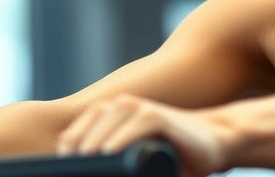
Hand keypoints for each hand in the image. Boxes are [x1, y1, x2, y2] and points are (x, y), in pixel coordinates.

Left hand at [57, 95, 230, 176]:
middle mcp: (124, 107)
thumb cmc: (174, 157)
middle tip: (70, 167)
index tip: (60, 167)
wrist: (213, 144)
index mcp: (112, 116)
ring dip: (94, 141)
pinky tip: (110, 151)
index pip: (78, 131)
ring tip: (83, 160)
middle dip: (77, 148)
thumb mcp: (138, 161)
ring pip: (110, 120)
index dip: (67, 149)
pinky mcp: (160, 116)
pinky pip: (137, 123)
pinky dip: (122, 137)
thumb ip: (120, 168)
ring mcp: (142, 109)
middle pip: (90, 125)